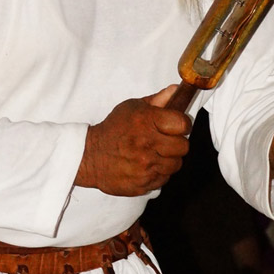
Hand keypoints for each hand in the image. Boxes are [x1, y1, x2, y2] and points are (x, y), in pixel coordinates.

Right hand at [76, 87, 190, 195]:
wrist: (90, 156)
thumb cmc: (113, 130)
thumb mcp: (132, 108)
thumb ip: (157, 100)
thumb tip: (175, 90)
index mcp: (146, 121)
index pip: (183, 123)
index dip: (182, 124)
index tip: (177, 126)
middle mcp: (147, 144)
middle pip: (183, 146)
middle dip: (176, 143)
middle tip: (165, 142)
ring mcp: (146, 166)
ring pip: (175, 164)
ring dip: (168, 160)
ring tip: (154, 154)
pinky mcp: (143, 183)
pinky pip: (164, 178)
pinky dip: (158, 173)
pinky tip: (146, 166)